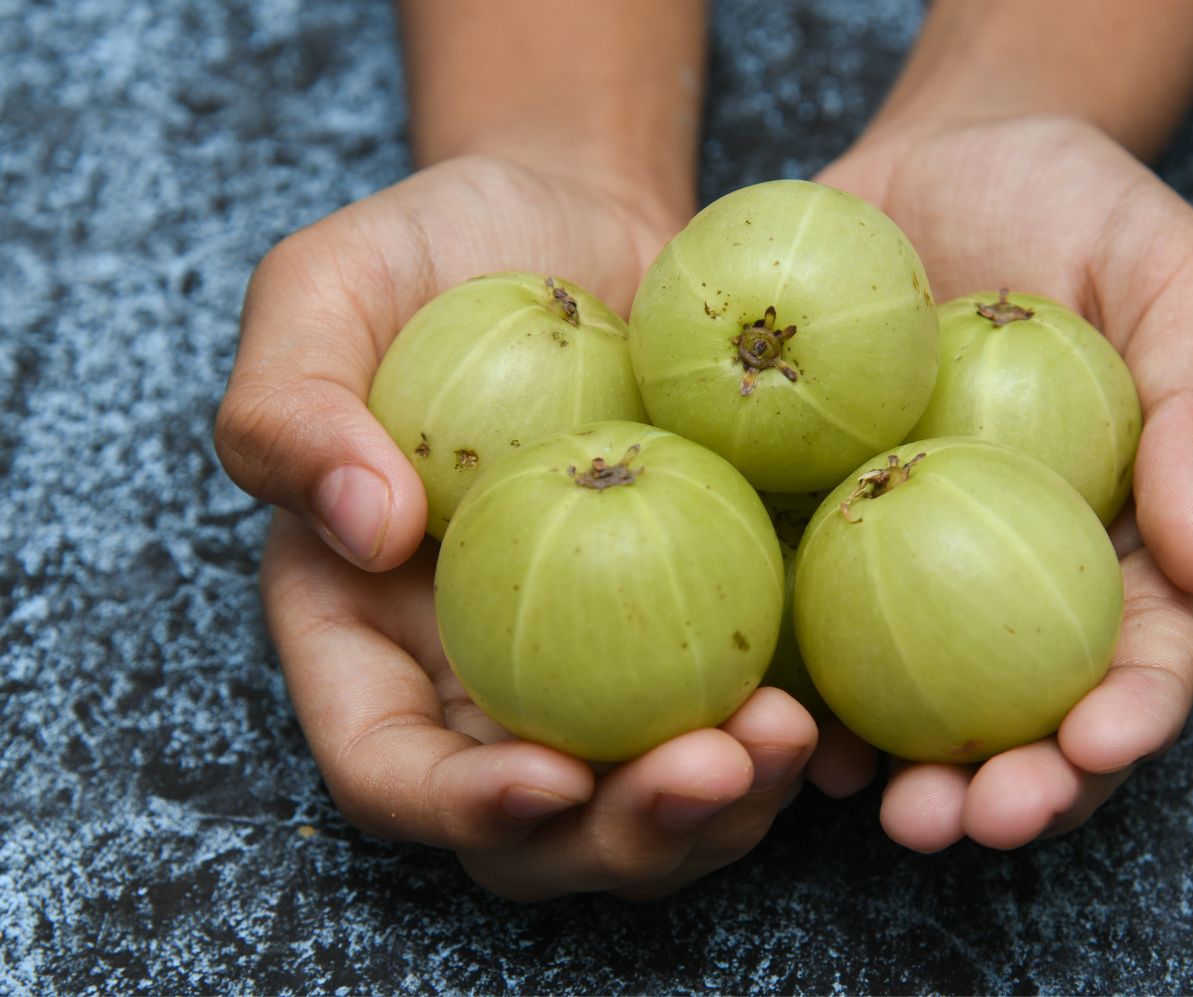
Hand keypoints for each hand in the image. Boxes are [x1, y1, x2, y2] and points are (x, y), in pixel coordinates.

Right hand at [217, 156, 817, 898]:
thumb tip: (366, 530)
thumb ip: (289, 408)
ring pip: (650, 806)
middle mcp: (484, 683)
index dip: (460, 806)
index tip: (552, 777)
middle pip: (538, 831)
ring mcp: (600, 671)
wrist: (587, 227)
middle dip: (626, 834)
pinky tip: (837, 703)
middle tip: (715, 768)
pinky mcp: (700, 635)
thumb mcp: (325, 286)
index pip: (390, 771)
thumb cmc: (440, 250)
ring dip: (727, 809)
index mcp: (368, 636)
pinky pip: (739, 722)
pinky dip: (789, 741)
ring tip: (792, 738)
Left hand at [815, 114, 1192, 850]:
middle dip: (1011, 788)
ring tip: (873, 804)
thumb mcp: (1177, 276)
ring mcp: (912, 561)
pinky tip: (777, 718)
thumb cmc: (1082, 206)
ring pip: (916, 699)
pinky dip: (801, 682)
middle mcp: (1017, 575)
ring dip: (899, 769)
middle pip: (1029, 711)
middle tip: (964, 820)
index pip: (1146, 654)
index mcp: (1121, 540)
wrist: (942, 156)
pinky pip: (808, 620)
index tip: (1095, 746)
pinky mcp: (817, 528)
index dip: (1129, 716)